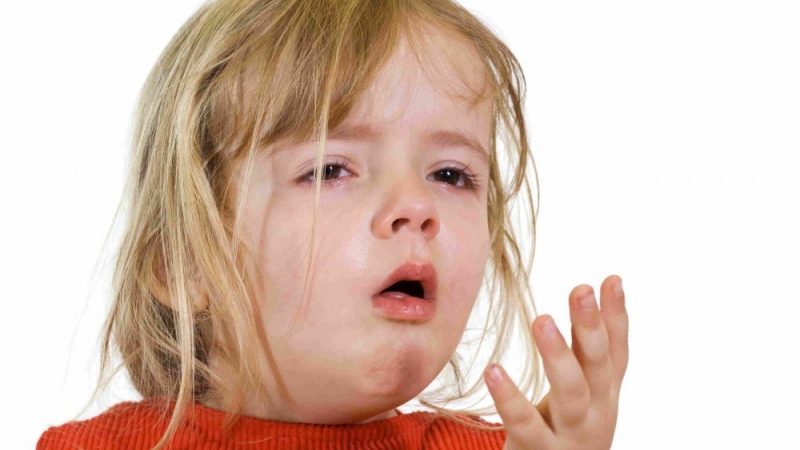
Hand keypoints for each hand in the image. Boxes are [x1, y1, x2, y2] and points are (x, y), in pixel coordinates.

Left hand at [484, 275, 627, 449]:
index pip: (615, 351)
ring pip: (571, 393)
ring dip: (558, 355)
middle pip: (598, 367)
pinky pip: (525, 424)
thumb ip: (585, 348)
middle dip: (591, 327)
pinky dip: (510, 397)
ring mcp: (571, 435)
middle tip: (580, 289)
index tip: (612, 279)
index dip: (616, 317)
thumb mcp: (583, 390)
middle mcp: (597, 414)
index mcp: (605, 395)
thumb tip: (590, 290)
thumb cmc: (567, 430)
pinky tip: (493, 370)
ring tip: (541, 318)